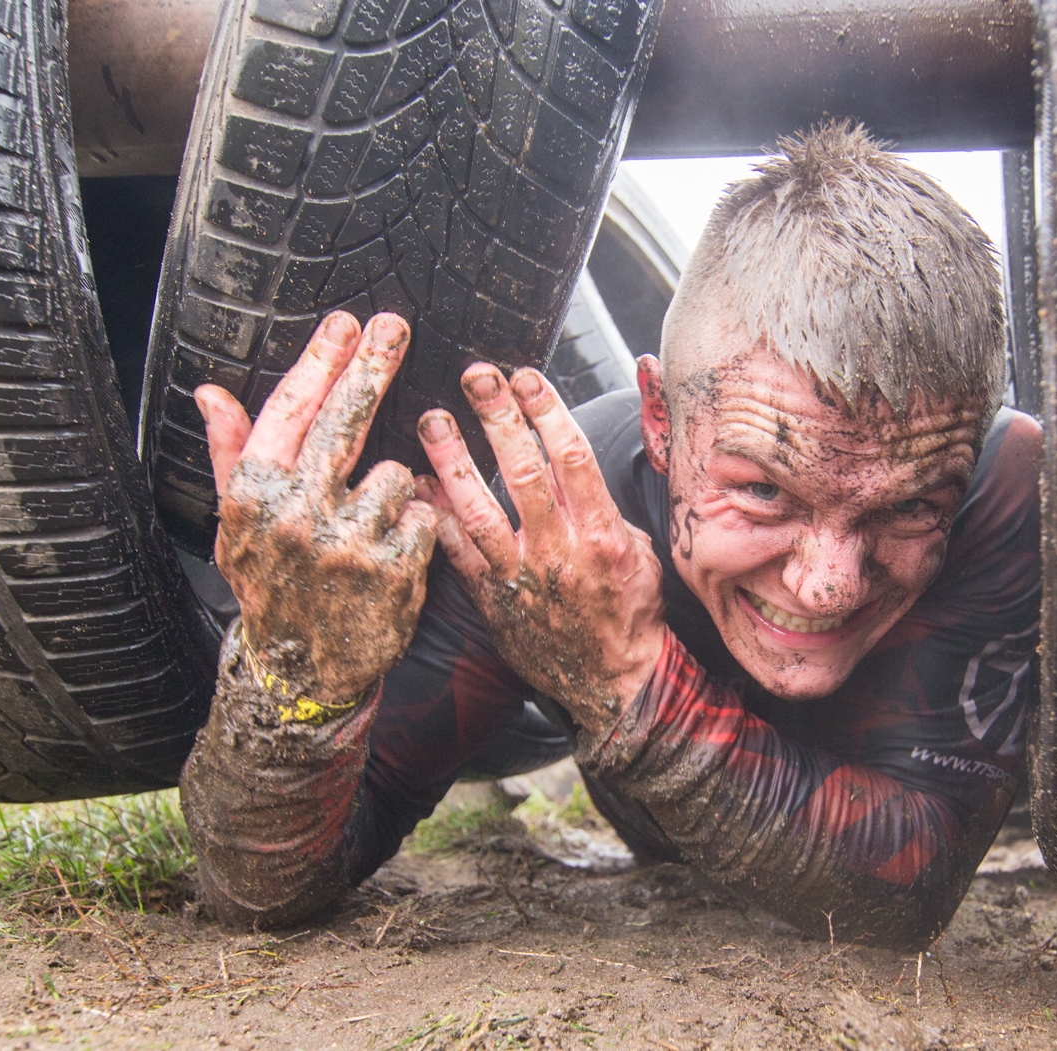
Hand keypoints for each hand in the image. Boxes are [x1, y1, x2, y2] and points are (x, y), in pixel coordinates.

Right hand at [195, 312, 438, 698]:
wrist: (301, 670)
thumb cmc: (272, 587)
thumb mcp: (237, 525)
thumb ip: (231, 454)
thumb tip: (211, 394)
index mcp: (256, 496)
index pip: (292, 411)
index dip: (323, 361)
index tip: (347, 323)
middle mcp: (297, 514)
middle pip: (344, 421)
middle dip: (372, 366)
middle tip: (394, 325)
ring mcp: (347, 542)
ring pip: (396, 474)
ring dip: (392, 490)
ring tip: (369, 526)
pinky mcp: (393, 569)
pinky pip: (424, 515)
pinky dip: (417, 525)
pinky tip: (393, 551)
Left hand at [416, 365, 665, 732]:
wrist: (611, 680)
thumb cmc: (628, 612)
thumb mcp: (639, 551)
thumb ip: (604, 508)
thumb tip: (576, 465)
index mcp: (600, 534)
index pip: (571, 458)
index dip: (546, 411)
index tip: (525, 377)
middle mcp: (559, 551)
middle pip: (522, 472)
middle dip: (498, 418)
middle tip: (476, 375)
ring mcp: (521, 576)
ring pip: (478, 510)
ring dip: (452, 460)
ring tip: (432, 420)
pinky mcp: (493, 599)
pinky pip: (456, 552)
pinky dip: (434, 515)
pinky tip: (417, 482)